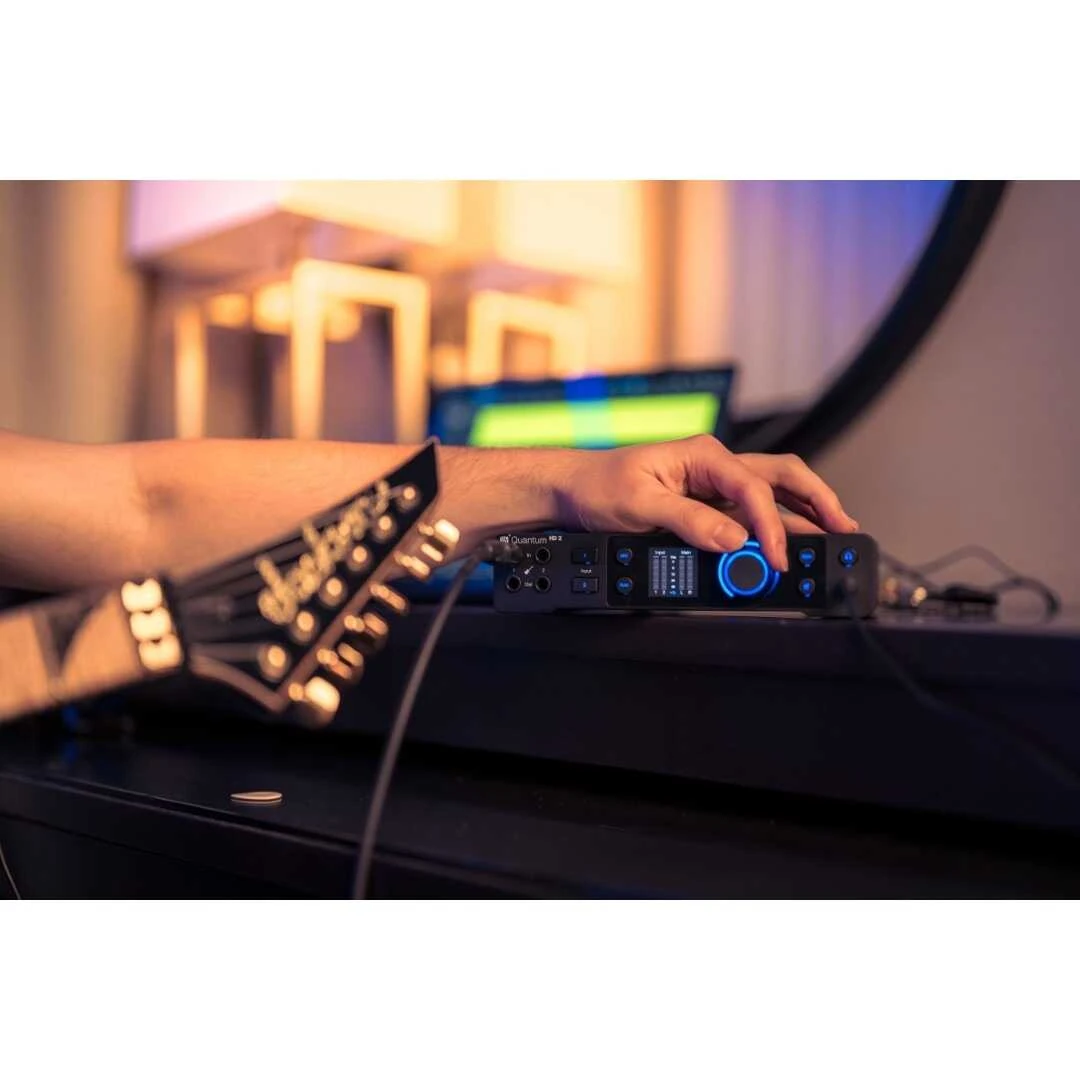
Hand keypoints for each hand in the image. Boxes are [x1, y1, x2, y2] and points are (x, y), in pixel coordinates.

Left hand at [559, 435, 858, 571]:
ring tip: (835, 534)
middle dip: (818, 501)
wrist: (573, 490)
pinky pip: (751, 513)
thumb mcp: (642, 504)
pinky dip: (776, 526)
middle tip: (845, 529)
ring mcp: (714, 485)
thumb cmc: (601, 486)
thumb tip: (733, 540)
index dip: (771, 525)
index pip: (753, 489)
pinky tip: (791, 542)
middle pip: (782, 477)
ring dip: (805, 512)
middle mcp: (715, 466)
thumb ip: (689, 521)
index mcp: (704, 456)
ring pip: (774, 493)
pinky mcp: (707, 505)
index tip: (776, 557)